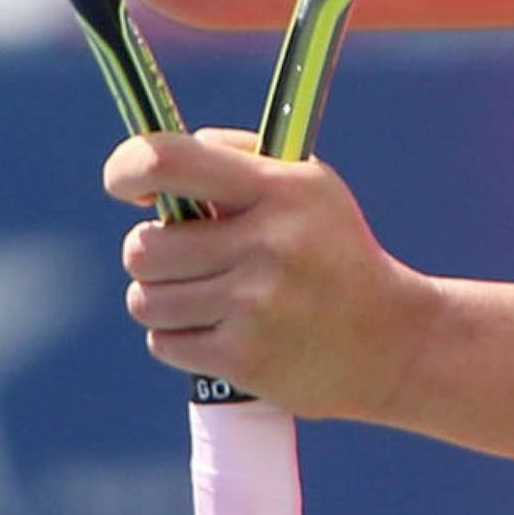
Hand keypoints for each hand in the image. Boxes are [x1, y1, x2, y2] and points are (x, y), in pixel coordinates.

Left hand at [104, 128, 429, 421]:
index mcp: (281, 188)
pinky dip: (180, 338)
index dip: (127, 168)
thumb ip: (237, 157)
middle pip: (143, 247)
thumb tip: (153, 163)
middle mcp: (267, 242)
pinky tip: (220, 328)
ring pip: (145, 299)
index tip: (124, 184)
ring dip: (162, 298)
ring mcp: (255, 303)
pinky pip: (164, 343)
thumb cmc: (333, 250)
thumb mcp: (308, 186)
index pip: (170, 162)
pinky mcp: (244, 358)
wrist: (389, 339)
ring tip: (204, 294)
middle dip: (150, 252)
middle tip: (182, 255)